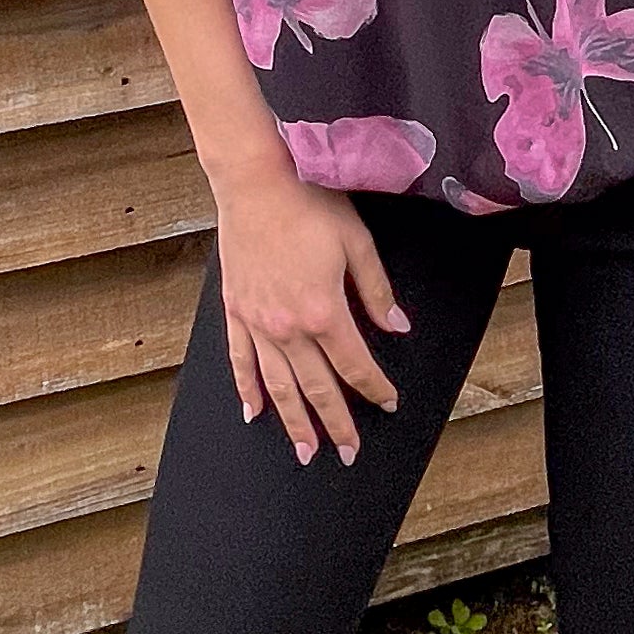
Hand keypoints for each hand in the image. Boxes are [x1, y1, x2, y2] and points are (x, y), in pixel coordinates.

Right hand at [214, 170, 411, 465]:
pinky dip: (247, 390)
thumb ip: (378, 291)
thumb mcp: (357, 243)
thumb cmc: (309, 203)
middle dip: (336, 424)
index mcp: (324, 312)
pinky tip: (254, 413)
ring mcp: (257, 322)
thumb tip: (398, 328)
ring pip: (278, 385)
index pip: (355, 365)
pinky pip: (240, 361)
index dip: (374, 388)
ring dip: (293, 422)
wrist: (255, 180)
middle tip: (348, 453)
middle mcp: (288, 327)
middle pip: (316, 388)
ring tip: (305, 452)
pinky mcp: (235, 311)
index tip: (388, 403)